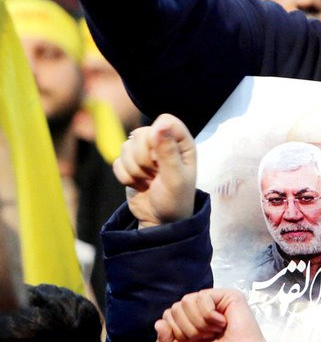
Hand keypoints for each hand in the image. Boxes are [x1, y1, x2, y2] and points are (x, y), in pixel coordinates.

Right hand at [113, 114, 195, 228]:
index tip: (160, 159)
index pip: (164, 120)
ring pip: (126, 146)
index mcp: (182, 142)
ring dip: (135, 170)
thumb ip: (168, 151)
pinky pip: (117, 161)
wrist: (160, 222)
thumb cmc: (175, 200)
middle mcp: (164, 143)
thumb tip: (161, 125)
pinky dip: (125, 176)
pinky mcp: (130, 164)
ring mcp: (146, 153)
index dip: (157, 137)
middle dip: (143, 159)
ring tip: (149, 181)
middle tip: (155, 175)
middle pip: (140, 133)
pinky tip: (139, 185)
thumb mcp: (175, 178)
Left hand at [155, 289, 273, 341]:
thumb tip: (159, 323)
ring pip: (186, 301)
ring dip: (199, 324)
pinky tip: (222, 323)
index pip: (168, 315)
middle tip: (206, 338)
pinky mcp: (227, 295)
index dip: (176, 332)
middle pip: (176, 307)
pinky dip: (210, 316)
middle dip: (188, 329)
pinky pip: (203, 297)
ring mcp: (214, 300)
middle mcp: (201, 309)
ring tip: (214, 331)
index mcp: (190, 321)